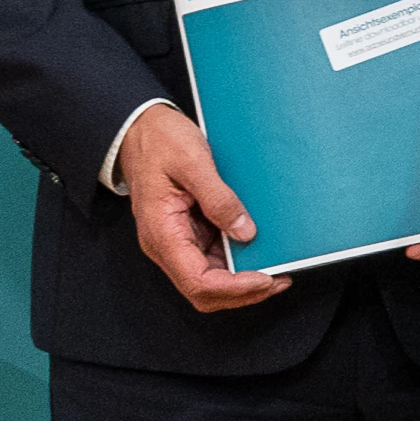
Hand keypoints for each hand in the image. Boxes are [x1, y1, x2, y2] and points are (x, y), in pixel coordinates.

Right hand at [118, 106, 290, 312]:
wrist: (140, 127)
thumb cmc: (159, 141)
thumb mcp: (192, 162)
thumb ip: (218, 198)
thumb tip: (245, 232)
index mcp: (161, 233)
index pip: (198, 282)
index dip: (234, 288)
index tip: (266, 279)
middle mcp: (166, 245)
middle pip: (204, 291)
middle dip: (242, 292)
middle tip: (280, 279)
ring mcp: (176, 241)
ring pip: (210, 280)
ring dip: (242, 281)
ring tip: (276, 268)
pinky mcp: (187, 233)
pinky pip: (213, 259)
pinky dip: (237, 263)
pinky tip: (259, 252)